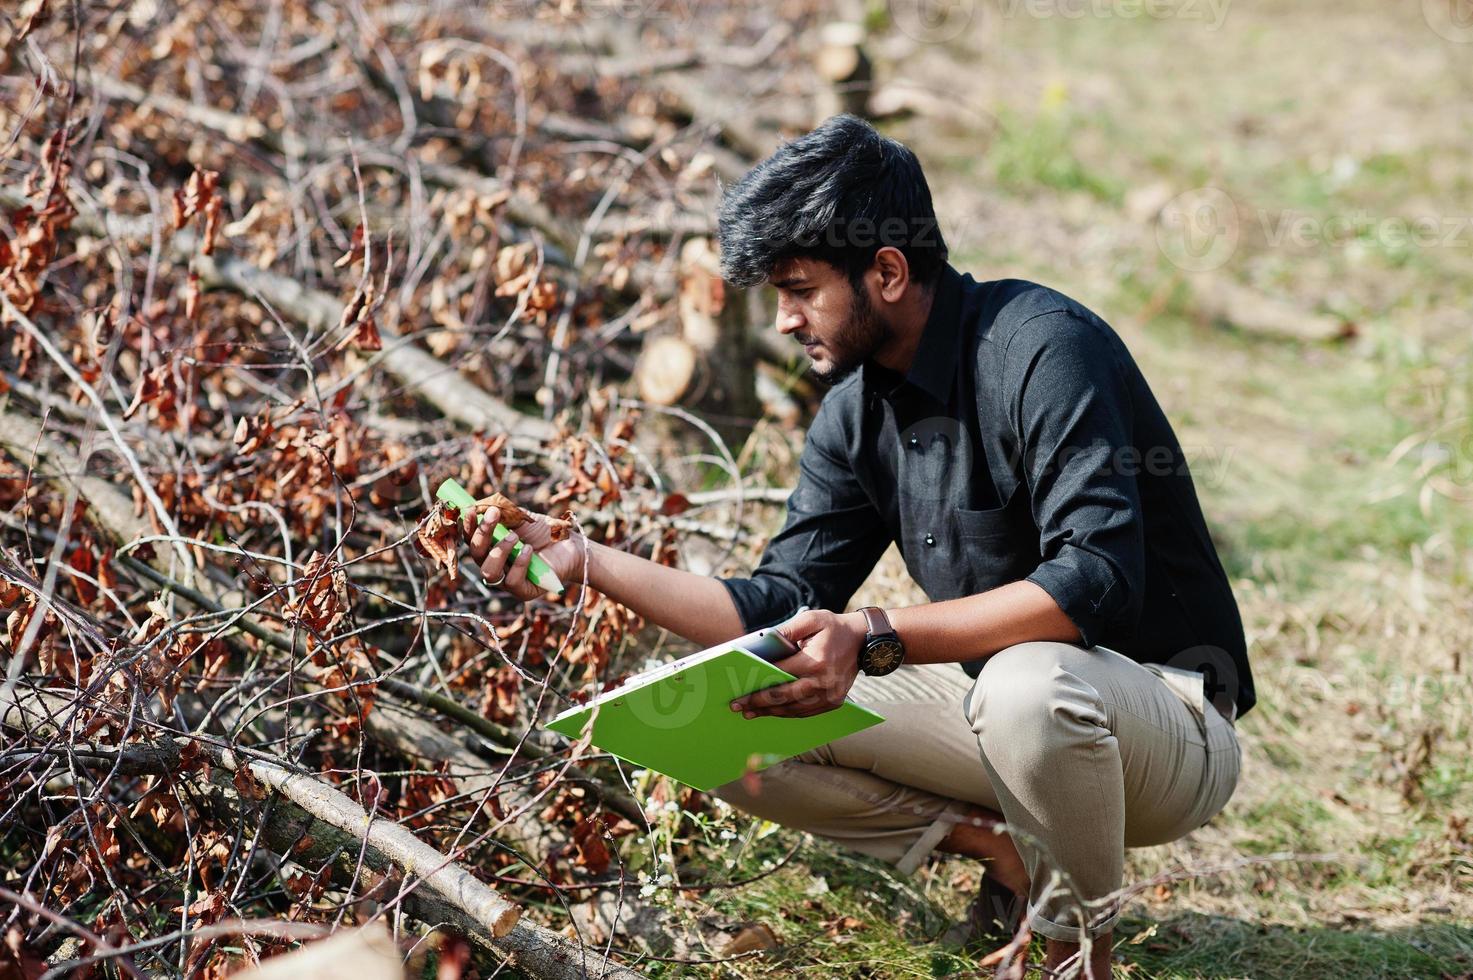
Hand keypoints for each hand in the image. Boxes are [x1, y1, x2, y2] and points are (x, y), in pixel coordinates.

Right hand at [459, 502, 586, 601]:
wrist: (570, 545)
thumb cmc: (544, 532)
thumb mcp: (521, 517)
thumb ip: (502, 512)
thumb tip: (482, 505)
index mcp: (490, 548)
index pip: (470, 539)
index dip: (467, 526)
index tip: (471, 509)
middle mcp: (494, 565)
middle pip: (476, 554)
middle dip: (483, 533)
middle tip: (495, 515)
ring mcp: (506, 581)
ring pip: (488, 572)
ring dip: (499, 551)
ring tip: (515, 537)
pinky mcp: (522, 591)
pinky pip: (511, 581)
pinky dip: (519, 562)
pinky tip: (529, 549)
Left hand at [728, 609, 867, 718]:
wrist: (864, 641)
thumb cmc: (834, 628)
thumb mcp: (811, 619)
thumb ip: (787, 628)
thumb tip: (764, 640)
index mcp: (816, 661)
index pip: (779, 674)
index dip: (757, 682)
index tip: (738, 689)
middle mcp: (823, 682)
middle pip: (783, 697)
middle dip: (757, 702)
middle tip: (736, 706)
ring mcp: (830, 696)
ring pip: (793, 709)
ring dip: (770, 712)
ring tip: (750, 712)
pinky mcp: (834, 703)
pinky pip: (805, 712)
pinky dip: (787, 713)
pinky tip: (771, 711)